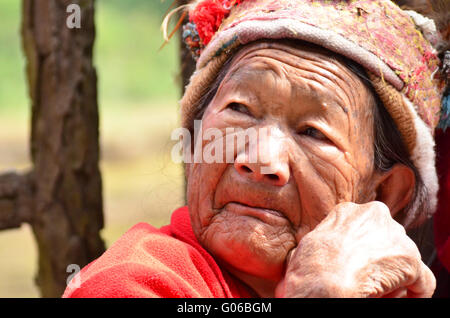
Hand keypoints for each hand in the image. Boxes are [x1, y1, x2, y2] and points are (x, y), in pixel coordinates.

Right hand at [275, 201, 435, 297]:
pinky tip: (403, 297)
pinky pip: (422, 280)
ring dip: (395, 276)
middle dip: (382, 259)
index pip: (367, 227)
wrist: (322, 280)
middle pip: (388, 239)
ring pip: (403, 258)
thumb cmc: (308, 266)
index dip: (364, 248)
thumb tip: (323, 252)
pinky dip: (416, 292)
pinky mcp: (409, 259)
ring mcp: (394, 235)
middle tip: (369, 278)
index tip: (358, 264)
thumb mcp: (310, 243)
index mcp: (348, 210)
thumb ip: (328, 239)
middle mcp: (375, 214)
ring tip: (377, 291)